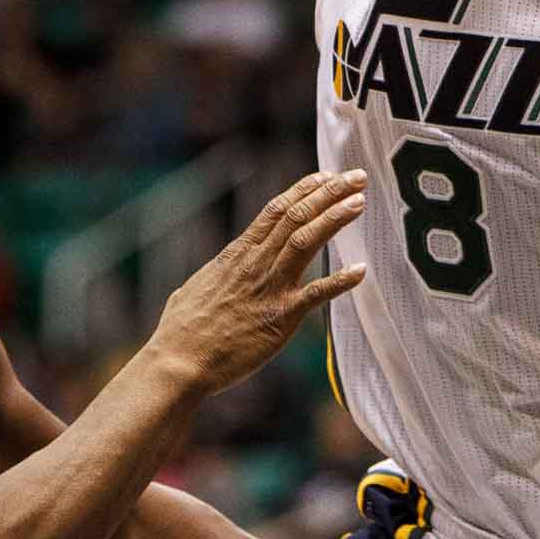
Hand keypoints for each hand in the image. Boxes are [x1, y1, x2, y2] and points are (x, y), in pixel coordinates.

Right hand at [153, 169, 367, 393]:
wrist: (178, 362)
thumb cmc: (180, 331)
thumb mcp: (197, 287)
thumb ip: (218, 274)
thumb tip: (220, 269)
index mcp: (237, 254)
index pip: (276, 210)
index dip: (304, 190)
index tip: (326, 176)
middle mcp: (255, 263)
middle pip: (296, 216)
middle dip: (329, 193)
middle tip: (356, 177)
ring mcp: (268, 288)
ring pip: (306, 241)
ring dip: (334, 219)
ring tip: (359, 201)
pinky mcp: (280, 317)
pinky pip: (315, 294)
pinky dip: (340, 281)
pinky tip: (361, 271)